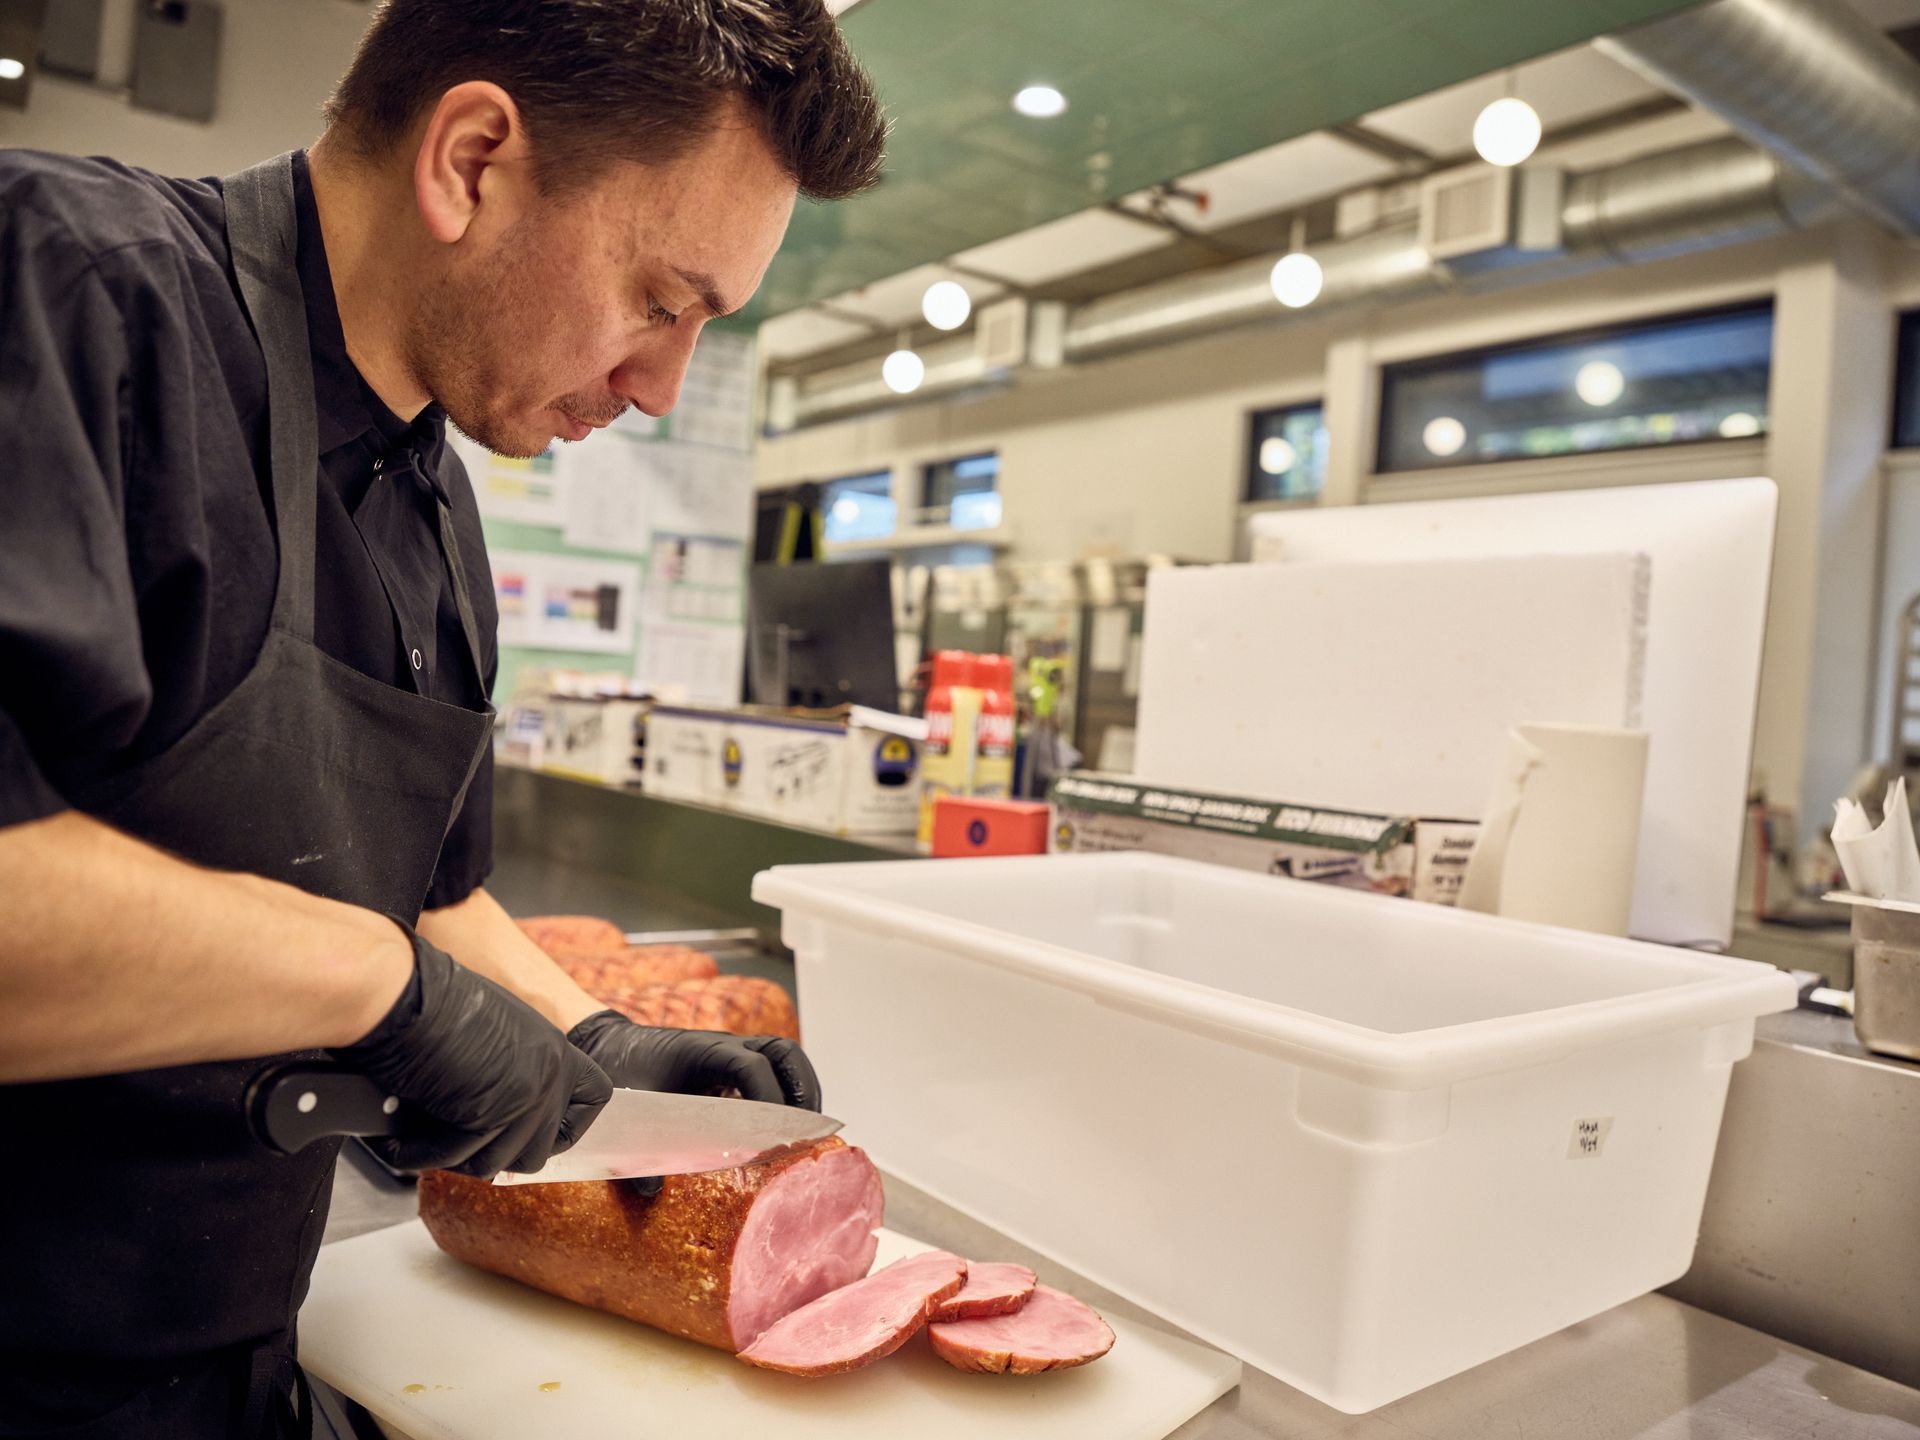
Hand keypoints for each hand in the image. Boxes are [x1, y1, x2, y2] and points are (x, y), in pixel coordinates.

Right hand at [333, 925, 611, 1177]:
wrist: (406, 995)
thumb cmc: (434, 1004)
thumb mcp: (496, 1033)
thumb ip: (514, 1069)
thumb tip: (504, 1117)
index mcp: (556, 1049)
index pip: (593, 1100)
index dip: (564, 1126)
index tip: (533, 1132)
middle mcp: (550, 1074)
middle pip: (538, 1151)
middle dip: (495, 1153)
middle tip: (457, 1141)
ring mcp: (524, 1097)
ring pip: (496, 1164)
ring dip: (455, 1159)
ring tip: (421, 1141)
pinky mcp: (489, 1116)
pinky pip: (457, 1159)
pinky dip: (421, 1157)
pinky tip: (401, 1146)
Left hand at [566, 1010, 821, 1197]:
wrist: (611, 1045)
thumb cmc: (622, 1070)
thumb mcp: (628, 1108)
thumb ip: (638, 1147)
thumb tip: (653, 1192)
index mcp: (703, 1050)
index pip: (751, 1065)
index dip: (769, 1097)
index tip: (774, 1135)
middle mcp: (726, 1047)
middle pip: (783, 1053)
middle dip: (803, 1090)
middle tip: (807, 1132)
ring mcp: (733, 1054)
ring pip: (784, 1059)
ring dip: (801, 1091)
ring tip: (805, 1133)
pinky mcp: (733, 1068)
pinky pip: (772, 1072)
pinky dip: (786, 1095)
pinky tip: (780, 1132)